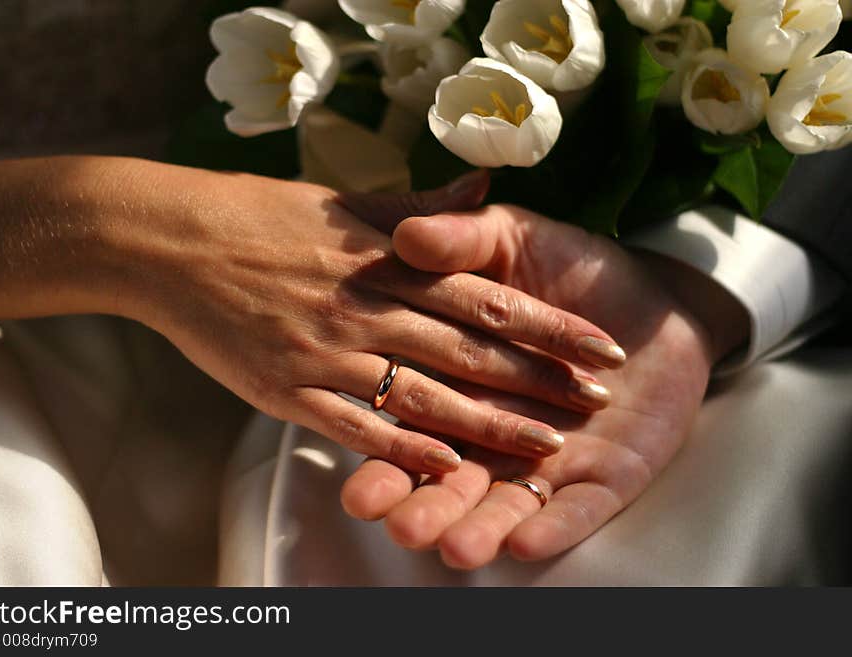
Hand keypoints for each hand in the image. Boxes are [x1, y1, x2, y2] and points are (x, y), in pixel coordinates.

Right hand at [0, 157, 624, 473]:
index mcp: (385, 260)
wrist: (168, 240)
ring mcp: (328, 353)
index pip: (488, 296)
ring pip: (426, 395)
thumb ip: (420, 208)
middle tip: (599, 401)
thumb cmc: (259, 215)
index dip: (551, 324)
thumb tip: (483, 191)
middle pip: (470, 350)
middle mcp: (366, 308)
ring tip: (548, 447)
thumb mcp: (344, 200)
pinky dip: (405, 448)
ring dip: (491, 424)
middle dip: (540, 379)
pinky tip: (449, 469)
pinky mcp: (288, 390)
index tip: (603, 345)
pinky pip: (356, 426)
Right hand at [341, 203, 748, 566]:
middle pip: (451, 469)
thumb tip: (408, 235)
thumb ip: (460, 239)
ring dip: (480, 525)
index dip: (388, 453)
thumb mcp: (507, 237)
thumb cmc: (574, 262)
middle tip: (398, 529)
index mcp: (461, 375)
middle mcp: (496, 421)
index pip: (417, 414)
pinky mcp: (605, 473)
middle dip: (426, 502)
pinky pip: (578, 507)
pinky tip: (527, 545)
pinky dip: (556, 525)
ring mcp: (551, 451)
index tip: (357, 488)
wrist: (660, 292)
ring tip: (455, 549)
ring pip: (505, 498)